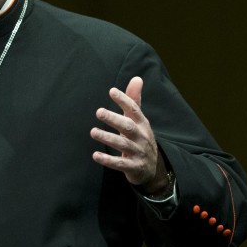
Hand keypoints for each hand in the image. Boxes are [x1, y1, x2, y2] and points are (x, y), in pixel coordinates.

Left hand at [90, 76, 166, 193]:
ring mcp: (139, 152)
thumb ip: (134, 101)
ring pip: (123, 144)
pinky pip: (120, 164)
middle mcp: (142, 137)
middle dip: (114, 119)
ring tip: (93, 132)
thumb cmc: (140, 139)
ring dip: (108, 138)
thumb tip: (136, 78)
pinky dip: (108, 160)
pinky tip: (95, 155)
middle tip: (99, 112)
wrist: (154, 168)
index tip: (112, 91)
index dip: (124, 100)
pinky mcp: (134, 167)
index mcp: (142, 124)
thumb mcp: (139, 120)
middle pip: (128, 126)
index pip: (134, 110)